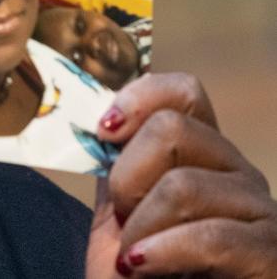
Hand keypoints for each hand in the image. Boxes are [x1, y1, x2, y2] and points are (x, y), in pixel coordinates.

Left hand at [85, 73, 276, 277]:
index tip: (104, 130)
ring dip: (140, 226)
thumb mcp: (119, 218)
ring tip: (134, 260)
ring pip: (184, 184)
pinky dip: (164, 251)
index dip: (139, 97)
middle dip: (128, 176)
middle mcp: (238, 176)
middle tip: (124, 221)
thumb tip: (95, 117)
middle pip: (173, 130)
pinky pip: (212, 236)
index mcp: (200, 158)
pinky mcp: (270, 256)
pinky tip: (140, 265)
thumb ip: (115, 168)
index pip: (184, 93)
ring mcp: (261, 215)